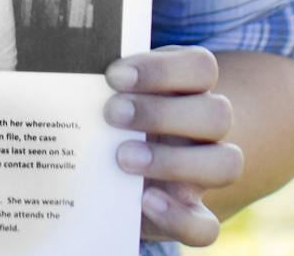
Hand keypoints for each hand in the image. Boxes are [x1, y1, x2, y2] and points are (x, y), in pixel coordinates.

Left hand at [104, 46, 239, 246]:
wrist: (119, 172)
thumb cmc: (114, 120)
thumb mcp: (112, 96)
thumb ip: (102, 83)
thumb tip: (67, 72)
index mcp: (190, 88)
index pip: (201, 67)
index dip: (163, 69)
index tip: (114, 75)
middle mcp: (206, 129)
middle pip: (217, 113)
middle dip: (161, 113)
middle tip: (111, 113)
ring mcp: (206, 172)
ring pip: (226, 165)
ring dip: (174, 160)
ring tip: (121, 157)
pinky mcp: (192, 215)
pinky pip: (207, 226)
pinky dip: (179, 217)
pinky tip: (145, 201)